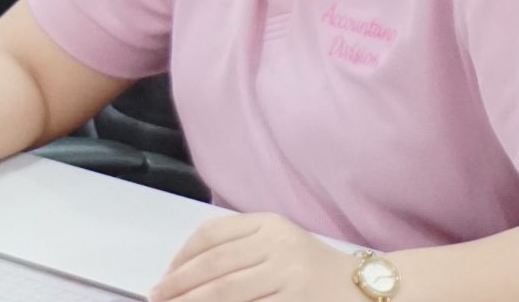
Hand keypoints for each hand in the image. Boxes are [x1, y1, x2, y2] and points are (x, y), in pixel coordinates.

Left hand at [150, 214, 352, 301]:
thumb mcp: (278, 243)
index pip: (212, 234)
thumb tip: (183, 272)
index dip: (181, 257)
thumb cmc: (310, 269)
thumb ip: (238, 249)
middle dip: (179, 284)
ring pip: (226, 291)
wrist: (361, 289)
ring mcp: (288, 274)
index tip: (164, 277)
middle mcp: (277, 243)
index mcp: (268, 223)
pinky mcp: (295, 300)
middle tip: (157, 299)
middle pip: (214, 264)